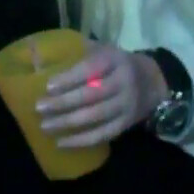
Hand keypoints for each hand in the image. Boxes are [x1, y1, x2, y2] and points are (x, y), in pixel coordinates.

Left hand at [38, 42, 161, 147]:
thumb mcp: (105, 50)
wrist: (154, 82)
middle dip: (63, 103)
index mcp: (115, 60)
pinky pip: (103, 135)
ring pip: (95, 117)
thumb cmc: (118, 64)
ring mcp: (126, 105)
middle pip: (91, 95)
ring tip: (45, 126)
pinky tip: (62, 142)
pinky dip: (82, 141)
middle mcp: (123, 83)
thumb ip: (81, 52)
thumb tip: (44, 58)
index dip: (69, 79)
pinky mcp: (126, 124)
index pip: (90, 69)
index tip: (48, 87)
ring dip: (68, 123)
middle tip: (39, 108)